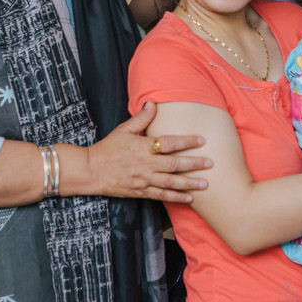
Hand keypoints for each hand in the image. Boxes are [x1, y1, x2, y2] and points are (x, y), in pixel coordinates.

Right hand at [87, 102, 210, 202]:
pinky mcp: (141, 192)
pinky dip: (175, 197)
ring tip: (205, 184)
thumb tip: (153, 103)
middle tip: (210, 163)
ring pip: (171, 182)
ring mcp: (144, 180)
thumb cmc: (108, 148)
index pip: (169, 143)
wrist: (91, 171)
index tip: (202, 140)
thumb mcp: (123, 130)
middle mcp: (146, 165)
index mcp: (143, 147)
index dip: (187, 141)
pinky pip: (161, 196)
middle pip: (174, 164)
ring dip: (189, 184)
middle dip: (194, 164)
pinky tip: (189, 198)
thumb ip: (141, 118)